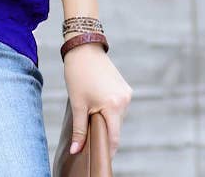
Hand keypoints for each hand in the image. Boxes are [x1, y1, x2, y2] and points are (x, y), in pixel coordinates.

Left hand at [63, 43, 132, 159]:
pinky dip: (109, 110)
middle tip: (89, 135)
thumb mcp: (77, 103)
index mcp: (114, 106)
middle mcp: (125, 100)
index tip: (97, 158)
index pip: (114, 138)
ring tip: (90, 114)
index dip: (106, 150)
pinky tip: (97, 103)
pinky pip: (118, 106)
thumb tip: (77, 150)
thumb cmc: (78, 73)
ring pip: (117, 117)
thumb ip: (79, 130)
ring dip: (106, 120)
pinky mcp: (125, 88)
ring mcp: (127, 93)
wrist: (84, 47)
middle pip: (115, 128)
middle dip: (103, 133)